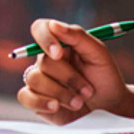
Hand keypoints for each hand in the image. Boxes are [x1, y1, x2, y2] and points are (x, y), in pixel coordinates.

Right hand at [15, 19, 133, 123]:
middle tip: (88, 90)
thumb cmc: (104, 77)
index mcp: (60, 43)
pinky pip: (25, 97)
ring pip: (34, 79)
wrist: (108, 108)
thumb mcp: (98, 53)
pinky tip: (56, 107)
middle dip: (68, 77)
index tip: (58, 54)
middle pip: (43, 61)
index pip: (40, 28)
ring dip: (60, 93)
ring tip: (79, 102)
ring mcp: (39, 80)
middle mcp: (46, 59)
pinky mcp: (35, 100)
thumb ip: (77, 36)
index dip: (45, 38)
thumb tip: (53, 25)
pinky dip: (41, 102)